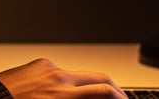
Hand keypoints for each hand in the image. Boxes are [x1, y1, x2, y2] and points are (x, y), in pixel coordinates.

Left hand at [0, 58, 126, 97]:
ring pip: (79, 75)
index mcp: (63, 94)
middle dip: (113, 89)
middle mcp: (58, 77)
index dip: (121, 97)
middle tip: (118, 98)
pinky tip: (61, 92)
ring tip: (89, 97)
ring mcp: (48, 68)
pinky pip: (58, 72)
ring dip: (88, 86)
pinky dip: (65, 82)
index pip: (105, 91)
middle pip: (99, 78)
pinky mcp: (37, 64)